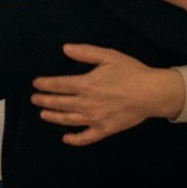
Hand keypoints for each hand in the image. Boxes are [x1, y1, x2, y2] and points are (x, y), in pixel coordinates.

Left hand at [32, 45, 185, 144]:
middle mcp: (87, 103)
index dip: (44, 84)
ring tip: (42, 114)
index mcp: (86, 84)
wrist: (153, 93)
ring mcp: (96, 118)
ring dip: (54, 117)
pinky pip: (87, 137)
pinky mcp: (106, 130)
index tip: (35, 84)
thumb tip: (65, 48)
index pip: (58, 85)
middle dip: (44, 101)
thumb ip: (85, 52)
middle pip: (59, 103)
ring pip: (69, 120)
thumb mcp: (107, 55)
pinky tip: (66, 138)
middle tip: (34, 99)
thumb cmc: (130, 72)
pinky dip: (75, 139)